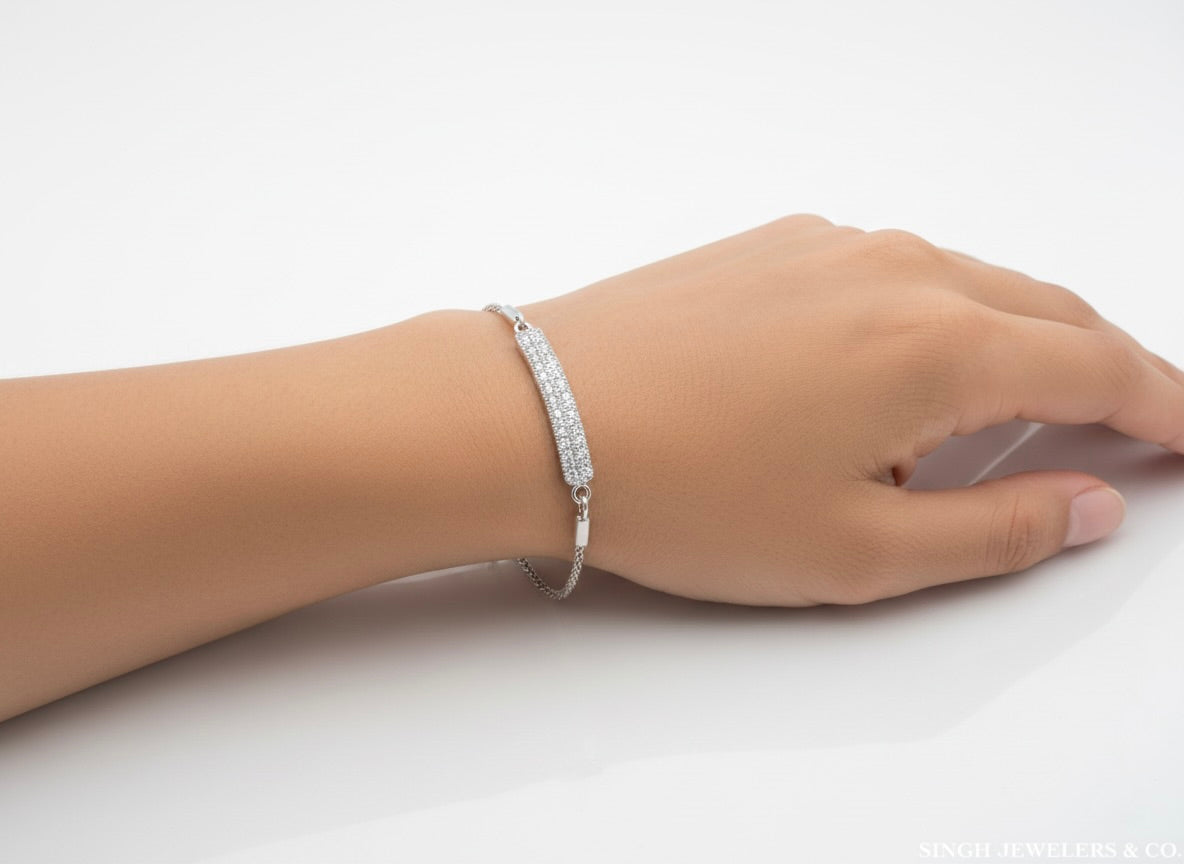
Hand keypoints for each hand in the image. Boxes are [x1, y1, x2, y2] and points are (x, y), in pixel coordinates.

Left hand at [512, 215, 1182, 604]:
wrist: (534, 417)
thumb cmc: (680, 491)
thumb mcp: (859, 553)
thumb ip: (997, 531)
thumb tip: (1086, 508)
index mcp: (941, 344)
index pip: (1100, 367)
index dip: (1163, 407)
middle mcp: (898, 269)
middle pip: (1045, 313)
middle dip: (1100, 369)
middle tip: (1124, 424)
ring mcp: (829, 246)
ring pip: (967, 284)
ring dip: (1010, 341)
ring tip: (1009, 409)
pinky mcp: (771, 246)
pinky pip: (888, 272)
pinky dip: (927, 316)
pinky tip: (895, 370)